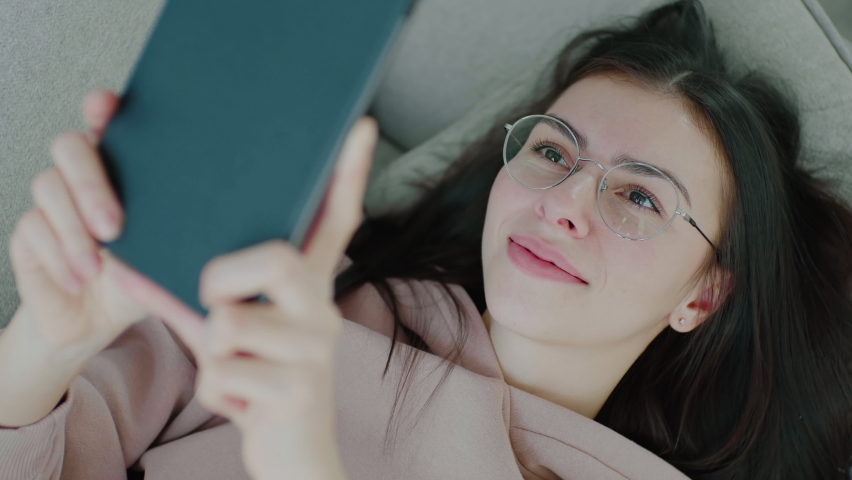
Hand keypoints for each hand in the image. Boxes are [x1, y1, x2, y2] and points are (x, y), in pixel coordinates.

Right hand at [8, 89, 155, 354]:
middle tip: (113, 227)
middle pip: (69, 146)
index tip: (103, 105)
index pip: (107, 124)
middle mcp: (83, 176)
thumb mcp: (165, 263)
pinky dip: (58, 256)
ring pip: (47, 186)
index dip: (102, 108)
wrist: (98, 321)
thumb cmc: (137, 280)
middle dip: (90, 183)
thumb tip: (199, 239)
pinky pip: (32, 228)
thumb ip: (176, 243)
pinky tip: (78, 279)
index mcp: (123, 171)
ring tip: (96, 267)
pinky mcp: (28, 231)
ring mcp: (53, 200)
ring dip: (74, 231)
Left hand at [117, 117, 377, 479]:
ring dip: (213, 351)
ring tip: (237, 369)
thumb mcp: (232, 331)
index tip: (359, 127)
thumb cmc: (259, 379)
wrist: (296, 453)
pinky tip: (242, 400)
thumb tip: (133, 263)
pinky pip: (221, 371)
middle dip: (224, 278)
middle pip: (279, 258)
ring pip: (230, 322)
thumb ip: (197, 295)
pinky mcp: (298, 390)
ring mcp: (315, 350)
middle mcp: (323, 310)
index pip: (337, 223)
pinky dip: (215, 389)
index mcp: (311, 288)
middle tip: (217, 301)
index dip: (347, 176)